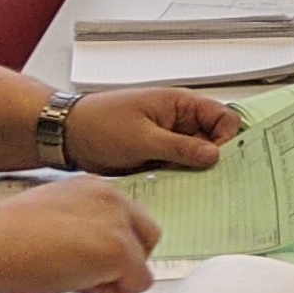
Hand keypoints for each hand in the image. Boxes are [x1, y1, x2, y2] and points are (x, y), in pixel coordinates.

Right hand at [0, 175, 161, 292]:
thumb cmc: (0, 238)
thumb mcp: (49, 222)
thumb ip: (78, 228)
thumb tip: (92, 256)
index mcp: (92, 187)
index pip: (124, 220)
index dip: (105, 248)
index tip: (80, 259)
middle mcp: (111, 197)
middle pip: (146, 237)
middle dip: (123, 262)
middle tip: (83, 276)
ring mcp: (118, 222)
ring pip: (142, 263)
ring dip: (114, 279)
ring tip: (71, 278)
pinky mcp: (120, 250)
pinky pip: (139, 283)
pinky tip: (78, 285)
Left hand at [63, 87, 239, 175]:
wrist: (66, 136)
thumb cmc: (98, 123)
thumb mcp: (141, 137)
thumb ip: (180, 147)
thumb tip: (214, 155)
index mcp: (180, 104)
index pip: (223, 118)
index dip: (227, 139)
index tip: (218, 161)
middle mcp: (179, 121)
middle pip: (215, 140)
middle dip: (213, 160)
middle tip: (207, 178)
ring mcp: (169, 140)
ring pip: (198, 158)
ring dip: (194, 172)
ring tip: (186, 185)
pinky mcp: (158, 157)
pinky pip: (179, 169)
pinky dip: (179, 179)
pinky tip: (173, 188)